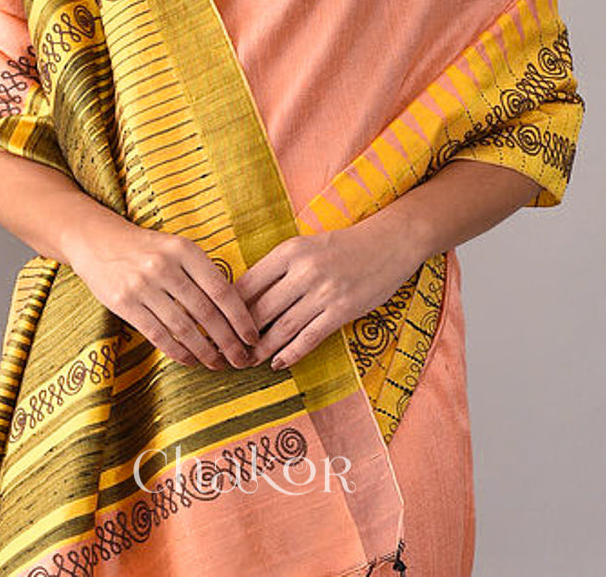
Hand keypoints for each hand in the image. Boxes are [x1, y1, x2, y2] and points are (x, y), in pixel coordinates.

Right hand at [69, 216, 259, 370]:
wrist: (99, 242)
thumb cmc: (149, 249)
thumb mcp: (178, 248)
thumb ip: (203, 273)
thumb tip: (236, 312)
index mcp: (184, 249)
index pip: (221, 289)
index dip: (240, 317)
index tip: (253, 337)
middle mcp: (164, 266)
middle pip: (205, 312)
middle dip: (228, 341)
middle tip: (242, 359)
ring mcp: (142, 285)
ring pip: (183, 328)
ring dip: (205, 351)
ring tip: (219, 364)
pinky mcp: (123, 303)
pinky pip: (158, 335)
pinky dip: (178, 352)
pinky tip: (191, 360)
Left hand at [233, 210, 423, 370]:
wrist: (388, 242)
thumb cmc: (341, 247)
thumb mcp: (305, 246)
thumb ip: (278, 268)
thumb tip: (245, 298)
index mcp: (289, 251)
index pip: (248, 283)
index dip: (229, 308)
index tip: (217, 324)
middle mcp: (304, 270)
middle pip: (260, 310)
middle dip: (240, 334)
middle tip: (227, 351)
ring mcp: (324, 292)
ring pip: (282, 327)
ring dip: (261, 349)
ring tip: (247, 361)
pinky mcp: (342, 310)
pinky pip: (310, 338)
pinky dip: (291, 353)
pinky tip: (278, 363)